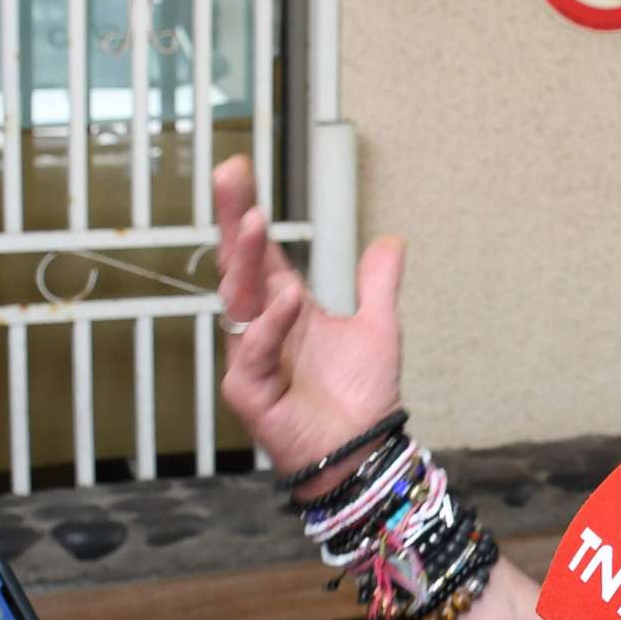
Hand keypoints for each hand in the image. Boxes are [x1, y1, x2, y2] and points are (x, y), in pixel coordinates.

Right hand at [213, 156, 405, 478]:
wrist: (365, 451)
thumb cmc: (361, 398)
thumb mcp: (378, 327)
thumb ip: (378, 284)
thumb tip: (391, 240)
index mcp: (284, 308)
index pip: (260, 252)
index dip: (246, 212)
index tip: (238, 168)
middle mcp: (261, 328)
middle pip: (239, 265)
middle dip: (232, 219)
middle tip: (229, 175)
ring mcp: (250, 359)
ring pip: (240, 302)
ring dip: (245, 261)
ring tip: (254, 221)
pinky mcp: (248, 392)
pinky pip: (255, 352)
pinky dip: (271, 326)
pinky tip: (287, 299)